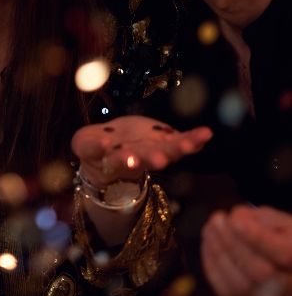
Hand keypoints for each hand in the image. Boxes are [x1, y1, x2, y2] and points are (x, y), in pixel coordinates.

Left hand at [73, 115, 211, 185]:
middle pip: (148, 158)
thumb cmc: (132, 141)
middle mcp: (135, 157)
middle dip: (156, 157)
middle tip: (163, 159)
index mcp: (155, 151)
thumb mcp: (157, 137)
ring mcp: (111, 156)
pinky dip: (98, 146)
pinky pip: (91, 149)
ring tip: (133, 158)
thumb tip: (205, 136)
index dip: (187, 143)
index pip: (174, 148)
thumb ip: (180, 140)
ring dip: (128, 159)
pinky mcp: (89, 151)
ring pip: (122, 160)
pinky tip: (104, 142)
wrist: (98, 150)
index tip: (204, 135)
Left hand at [201, 205, 291, 295]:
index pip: (283, 254)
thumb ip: (262, 218)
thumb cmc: (281, 239)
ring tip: (210, 227)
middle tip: (216, 218)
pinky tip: (208, 242)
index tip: (234, 220)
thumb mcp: (280, 222)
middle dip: (232, 244)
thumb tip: (235, 219)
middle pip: (260, 272)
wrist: (285, 269)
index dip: (256, 237)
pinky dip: (211, 264)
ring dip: (218, 252)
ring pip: (239, 285)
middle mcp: (289, 288)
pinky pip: (224, 289)